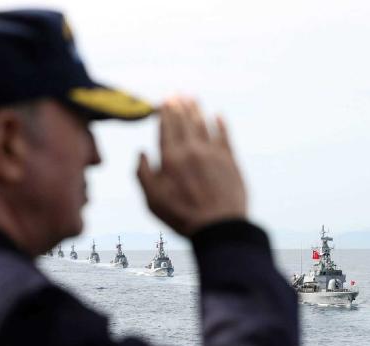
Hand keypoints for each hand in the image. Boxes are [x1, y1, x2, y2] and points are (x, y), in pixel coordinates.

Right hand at [137, 96, 247, 236]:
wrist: (218, 227)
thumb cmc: (181, 216)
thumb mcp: (152, 200)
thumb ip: (143, 174)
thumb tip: (140, 153)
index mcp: (170, 158)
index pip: (166, 128)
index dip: (165, 112)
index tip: (164, 101)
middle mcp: (191, 150)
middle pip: (184, 121)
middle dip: (179, 106)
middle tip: (176, 94)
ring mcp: (212, 153)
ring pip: (203, 124)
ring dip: (196, 109)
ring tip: (192, 98)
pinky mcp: (230, 160)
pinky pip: (224, 135)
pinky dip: (220, 124)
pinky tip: (218, 116)